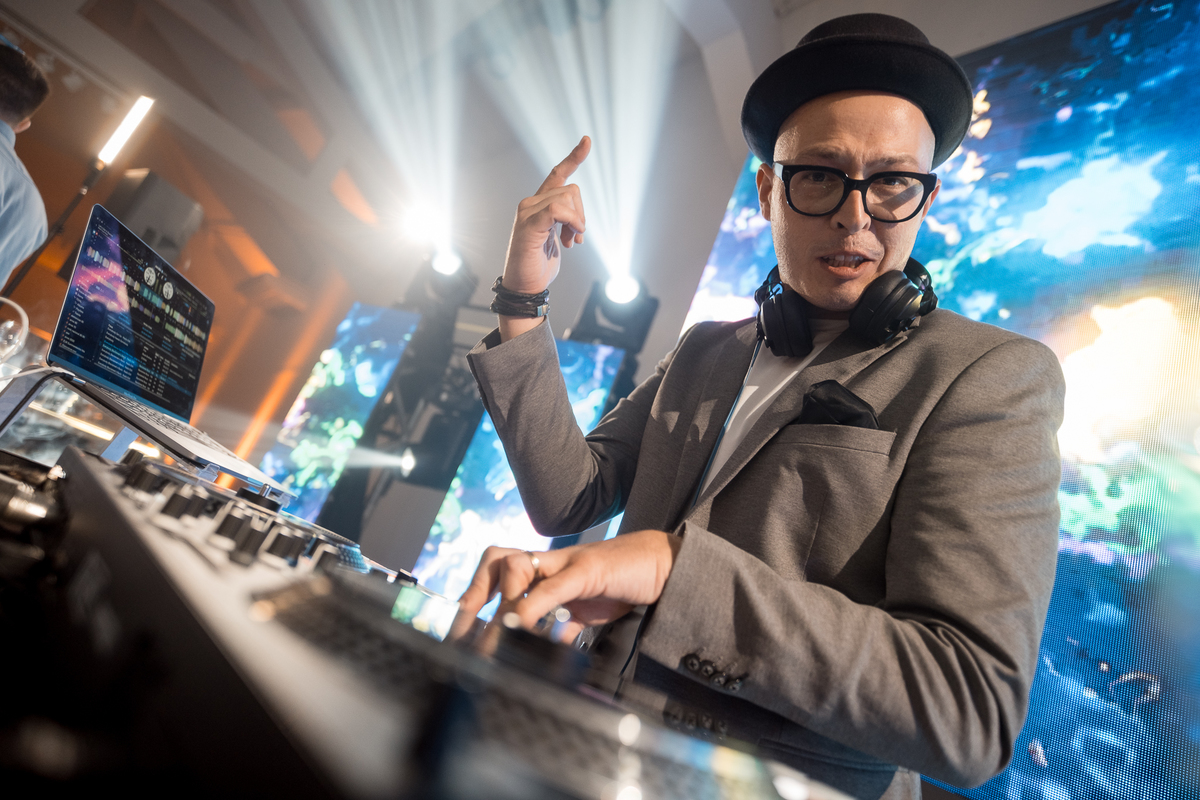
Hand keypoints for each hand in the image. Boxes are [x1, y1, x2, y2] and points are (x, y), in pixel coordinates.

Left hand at [450, 530, 681, 643]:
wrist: (665, 564)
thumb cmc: (623, 583)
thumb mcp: (586, 610)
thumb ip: (562, 625)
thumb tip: (543, 649)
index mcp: (546, 570)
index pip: (499, 570)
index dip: (475, 595)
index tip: (459, 630)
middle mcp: (550, 563)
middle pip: (497, 559)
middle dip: (475, 594)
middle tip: (463, 630)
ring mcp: (568, 563)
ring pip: (518, 570)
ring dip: (500, 605)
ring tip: (489, 640)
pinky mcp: (590, 570)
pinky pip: (553, 588)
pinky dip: (533, 608)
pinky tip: (522, 627)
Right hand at [498, 136, 589, 339]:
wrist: (526, 287)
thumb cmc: (539, 265)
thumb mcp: (558, 239)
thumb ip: (565, 222)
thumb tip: (578, 218)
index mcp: (538, 204)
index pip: (557, 174)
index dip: (573, 157)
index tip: (587, 140)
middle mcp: (530, 202)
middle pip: (571, 189)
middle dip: (582, 214)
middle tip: (577, 238)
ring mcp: (527, 211)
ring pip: (567, 198)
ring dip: (578, 222)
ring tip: (571, 242)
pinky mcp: (529, 223)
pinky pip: (558, 209)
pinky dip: (572, 221)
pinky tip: (572, 238)